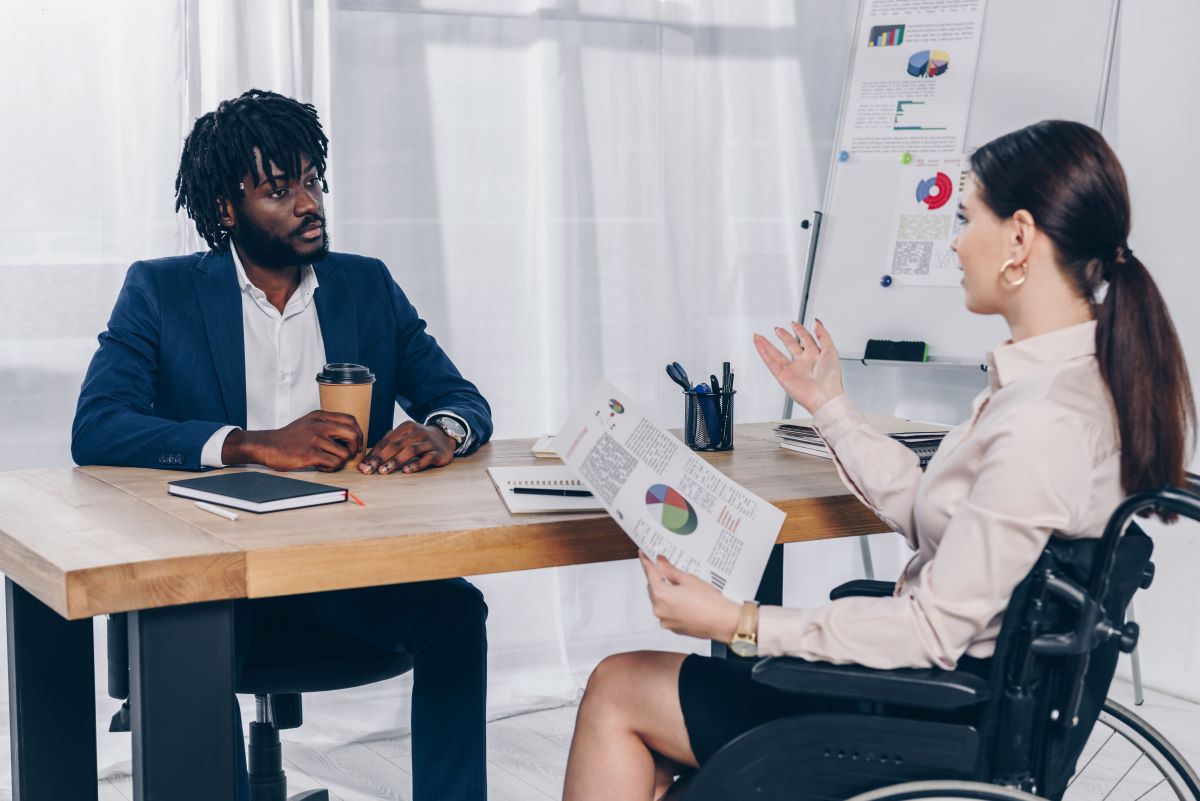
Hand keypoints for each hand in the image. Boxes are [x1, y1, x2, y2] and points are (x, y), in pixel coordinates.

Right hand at [223, 410, 362, 471]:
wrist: (267, 445)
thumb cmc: (289, 437)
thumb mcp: (308, 422)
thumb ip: (326, 424)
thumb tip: (348, 435)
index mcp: (320, 416)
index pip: (351, 420)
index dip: (358, 433)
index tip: (354, 444)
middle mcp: (320, 425)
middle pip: (353, 434)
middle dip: (354, 448)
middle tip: (346, 455)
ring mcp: (315, 439)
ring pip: (345, 453)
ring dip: (340, 462)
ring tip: (328, 462)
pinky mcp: (310, 454)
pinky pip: (334, 463)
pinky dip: (331, 468)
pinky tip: (321, 467)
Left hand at [359, 420, 455, 474]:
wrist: (445, 438)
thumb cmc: (419, 440)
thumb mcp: (404, 437)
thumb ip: (388, 445)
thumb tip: (367, 461)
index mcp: (407, 427)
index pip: (386, 441)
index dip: (374, 454)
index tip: (363, 466)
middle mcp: (417, 432)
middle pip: (396, 445)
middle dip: (380, 458)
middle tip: (369, 470)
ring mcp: (429, 442)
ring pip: (410, 451)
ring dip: (395, 461)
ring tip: (384, 471)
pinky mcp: (438, 453)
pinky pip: (426, 459)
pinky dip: (416, 465)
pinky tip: (406, 471)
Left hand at [639, 552, 740, 642]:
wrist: (723, 622)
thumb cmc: (709, 602)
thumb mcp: (689, 579)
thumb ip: (671, 571)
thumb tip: (661, 563)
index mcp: (661, 595)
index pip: (650, 574)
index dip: (646, 562)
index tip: (644, 555)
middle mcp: (659, 610)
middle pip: (653, 589)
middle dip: (658, 579)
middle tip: (666, 569)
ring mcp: (666, 621)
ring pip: (660, 602)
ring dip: (666, 593)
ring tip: (681, 587)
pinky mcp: (674, 628)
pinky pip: (668, 613)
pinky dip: (672, 605)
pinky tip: (685, 601)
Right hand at [753, 319, 844, 415]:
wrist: (824, 396)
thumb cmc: (830, 377)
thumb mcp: (831, 350)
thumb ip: (823, 335)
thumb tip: (817, 323)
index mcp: (815, 356)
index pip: (806, 339)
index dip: (800, 330)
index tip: (794, 324)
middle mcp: (803, 362)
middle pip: (790, 345)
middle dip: (784, 336)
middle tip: (777, 329)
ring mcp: (792, 369)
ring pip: (776, 354)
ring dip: (767, 345)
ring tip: (759, 337)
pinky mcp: (783, 376)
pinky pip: (770, 362)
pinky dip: (763, 352)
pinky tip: (759, 344)